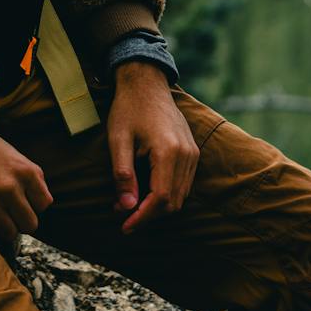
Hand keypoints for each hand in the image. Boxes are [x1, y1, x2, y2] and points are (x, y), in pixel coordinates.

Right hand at [0, 114, 52, 256]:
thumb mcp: (11, 154)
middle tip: (10, 212)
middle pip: (30, 224)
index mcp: (25, 170)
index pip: (44, 205)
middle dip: (21, 221)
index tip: (24, 201)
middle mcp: (11, 187)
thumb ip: (28, 178)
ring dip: (4, 227)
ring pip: (10, 233)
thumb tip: (40, 204)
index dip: (34, 204)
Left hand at [107, 62, 199, 234]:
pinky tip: (146, 191)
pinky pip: (184, 183)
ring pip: (180, 195)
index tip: (124, 227)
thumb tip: (126, 207)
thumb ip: (123, 175)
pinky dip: (167, 194)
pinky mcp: (192, 151)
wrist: (146, 82)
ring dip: (157, 207)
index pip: (160, 198)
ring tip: (130, 203)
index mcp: (168, 150)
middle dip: (148, 215)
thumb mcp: (118, 140)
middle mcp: (186, 153)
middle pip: (173, 202)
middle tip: (122, 214)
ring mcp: (192, 152)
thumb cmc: (129, 108)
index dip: (142, 217)